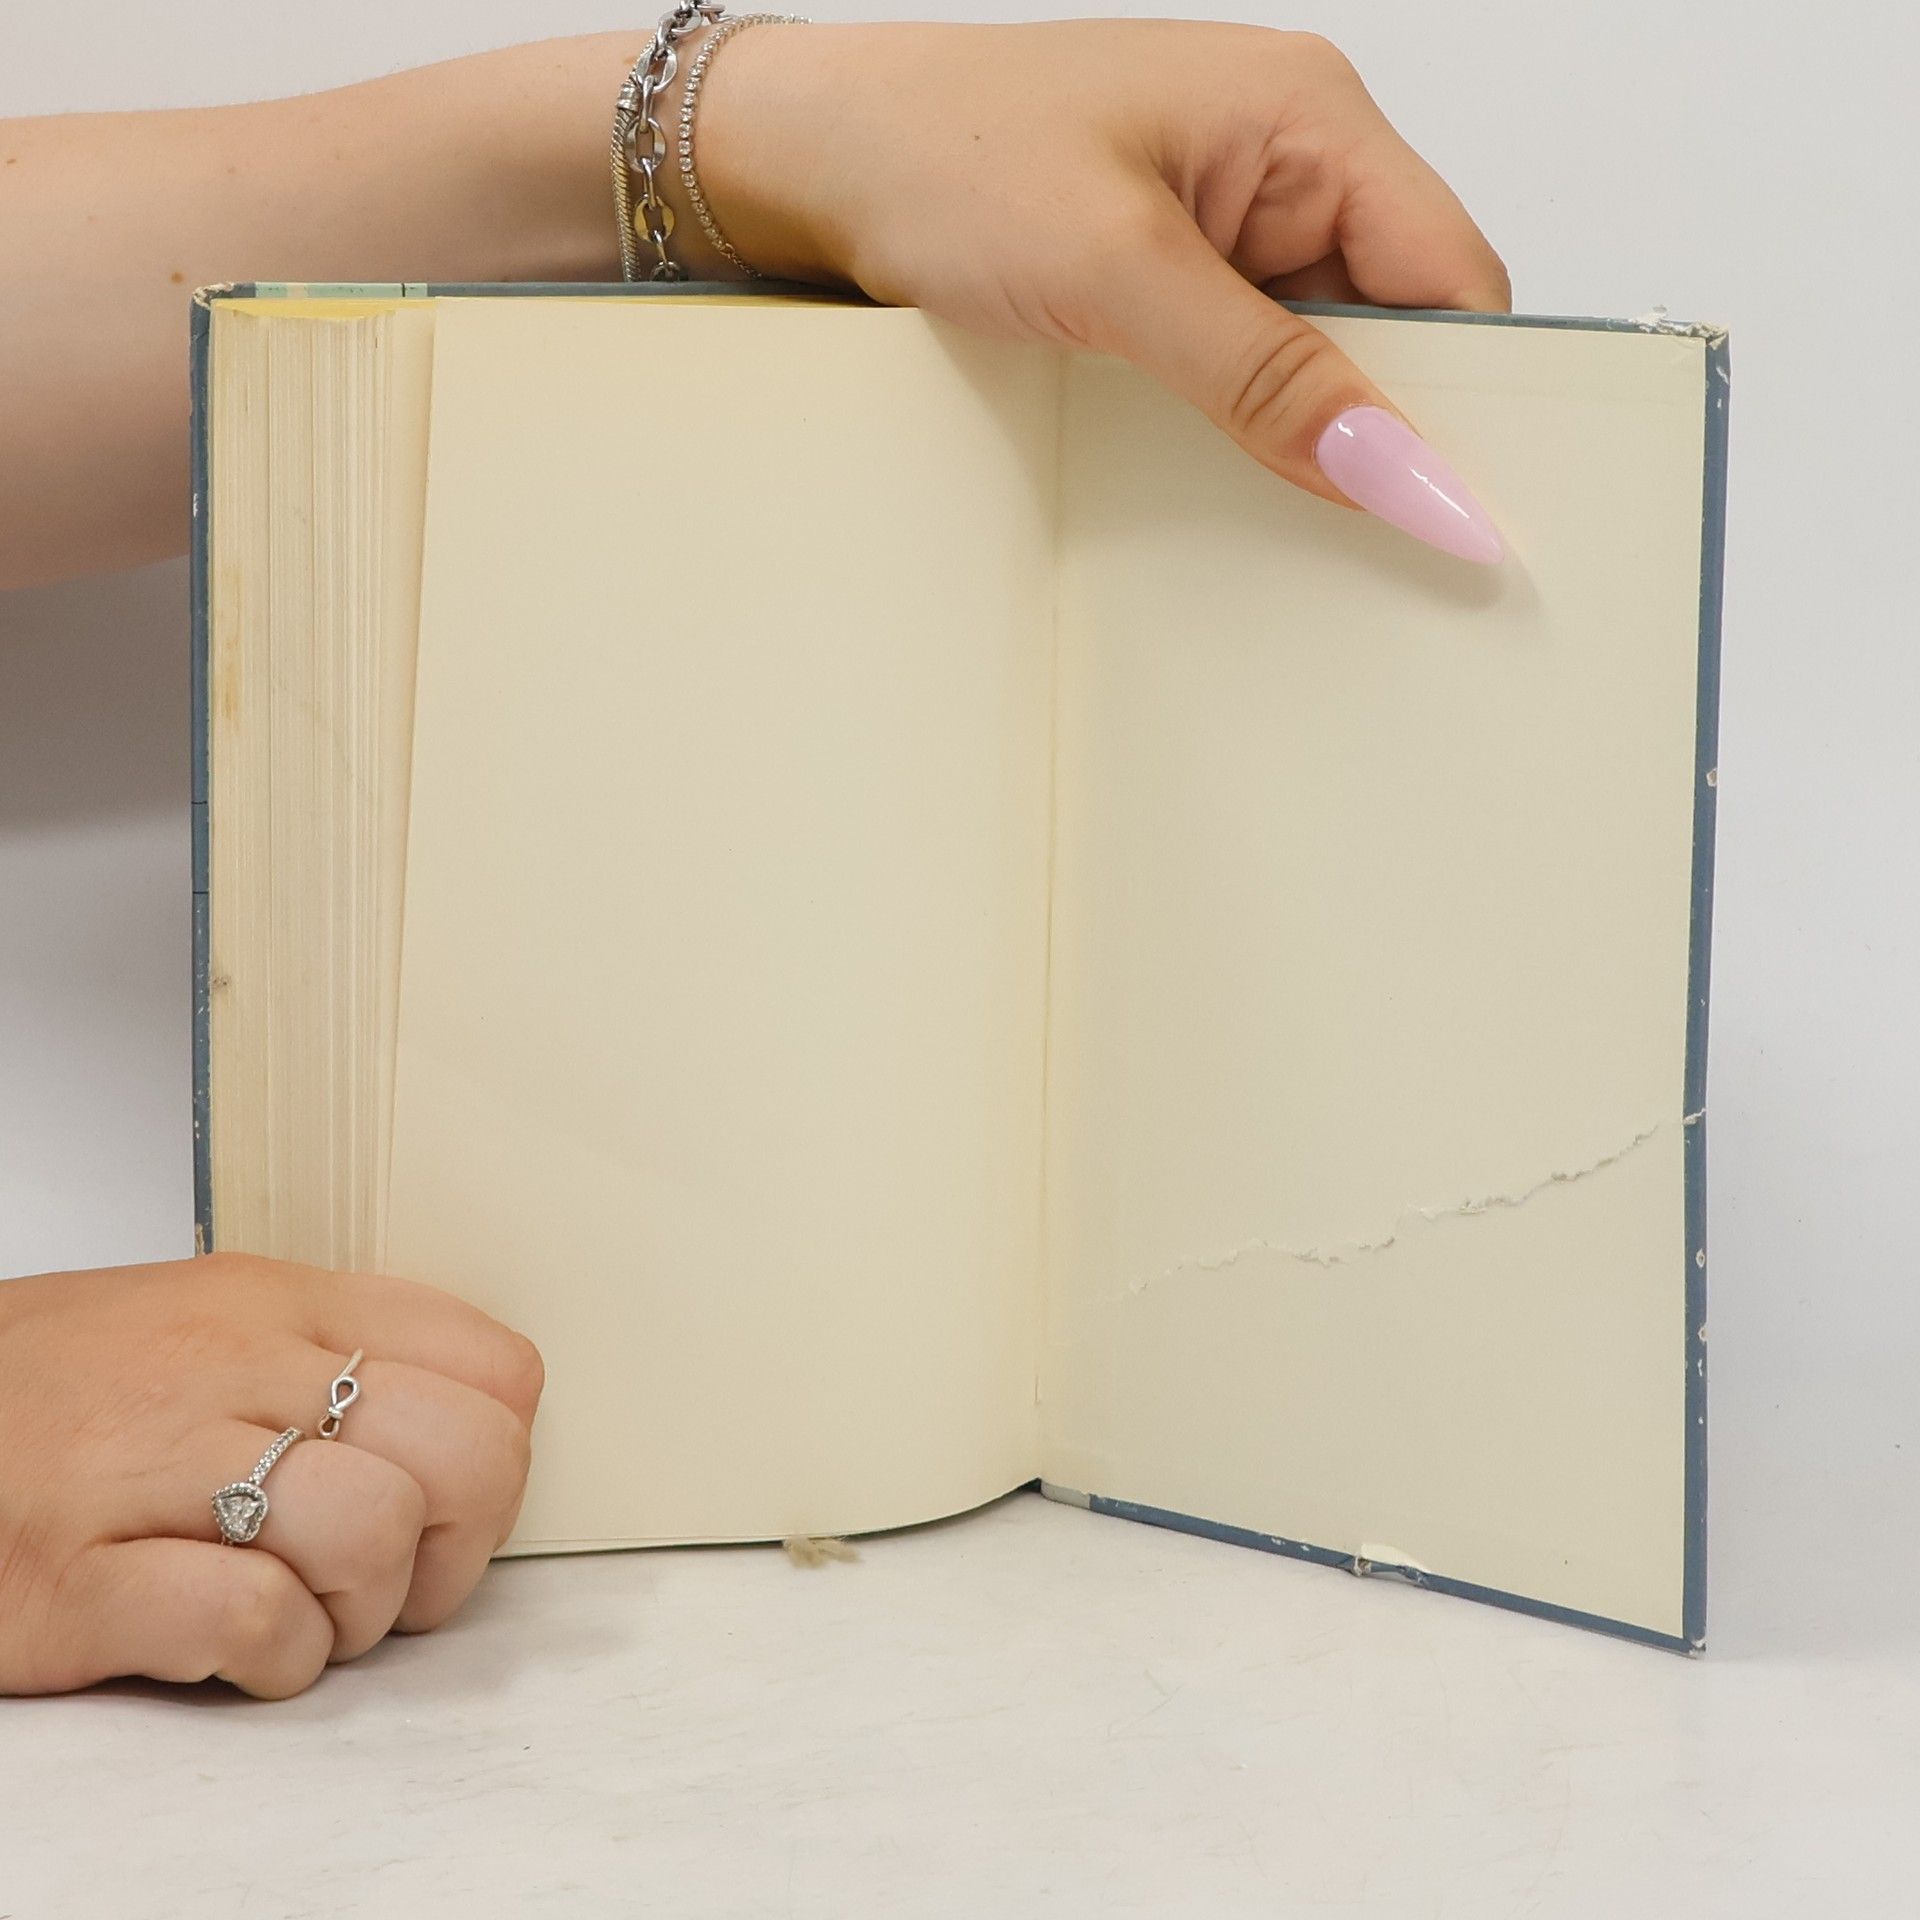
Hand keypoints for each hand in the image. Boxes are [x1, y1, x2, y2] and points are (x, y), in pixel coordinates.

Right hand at [0, 1254, 541, 1697]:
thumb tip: (475, 1416)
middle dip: (457, 1546)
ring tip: (305, 1613)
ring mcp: (150, 1470)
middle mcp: (234, 1368)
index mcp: (284, 1303)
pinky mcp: (77, 1579)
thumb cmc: (56, 1385)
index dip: (499, 1460)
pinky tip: (233, 1648)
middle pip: (465, 1454)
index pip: (497, 1368)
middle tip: (391, 1580)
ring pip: (374, 1530)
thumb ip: (340, 1351)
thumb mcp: (212, 1321)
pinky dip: (274, 1658)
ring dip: (362, 1608)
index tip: (450, 1505)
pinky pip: (252, 1620)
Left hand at [701, 21, 1510, 559]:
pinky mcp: (1174, 276)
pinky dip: (1245, 427)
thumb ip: (1265, 375)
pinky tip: (1220, 483)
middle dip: (1385, 428)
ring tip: (1284, 521)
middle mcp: (1288, 162)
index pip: (1456, 276)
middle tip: (1369, 542)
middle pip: (1402, 324)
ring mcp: (1230, 224)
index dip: (1469, 401)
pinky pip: (1250, 366)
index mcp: (1311, 117)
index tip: (1456, 517)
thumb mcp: (1116, 272)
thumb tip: (1397, 471)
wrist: (812, 158)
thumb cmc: (942, 156)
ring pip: (1323, 356)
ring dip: (1305, 435)